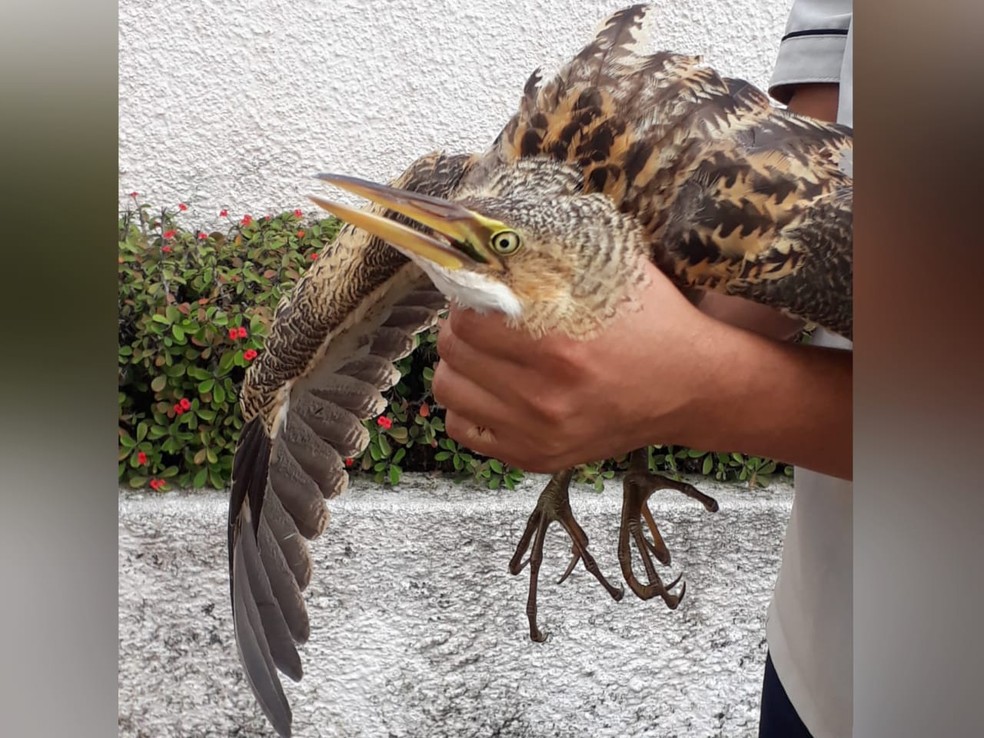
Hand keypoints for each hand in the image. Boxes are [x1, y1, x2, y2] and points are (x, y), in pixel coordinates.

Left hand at [431, 261, 724, 471]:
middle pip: (453, 352)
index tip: (481, 293)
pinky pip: (462, 430)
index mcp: (559, 347)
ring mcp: (536, 434)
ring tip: (484, 354)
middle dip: (461, 327)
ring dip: (460, 365)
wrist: (693, 388)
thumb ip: (550, 258)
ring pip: (448, 391)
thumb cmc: (654, 324)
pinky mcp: (534, 458)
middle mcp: (543, 397)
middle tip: (481, 319)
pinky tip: (495, 390)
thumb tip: (488, 245)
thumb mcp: (611, 274)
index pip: (467, 320)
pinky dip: (470, 406)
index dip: (469, 299)